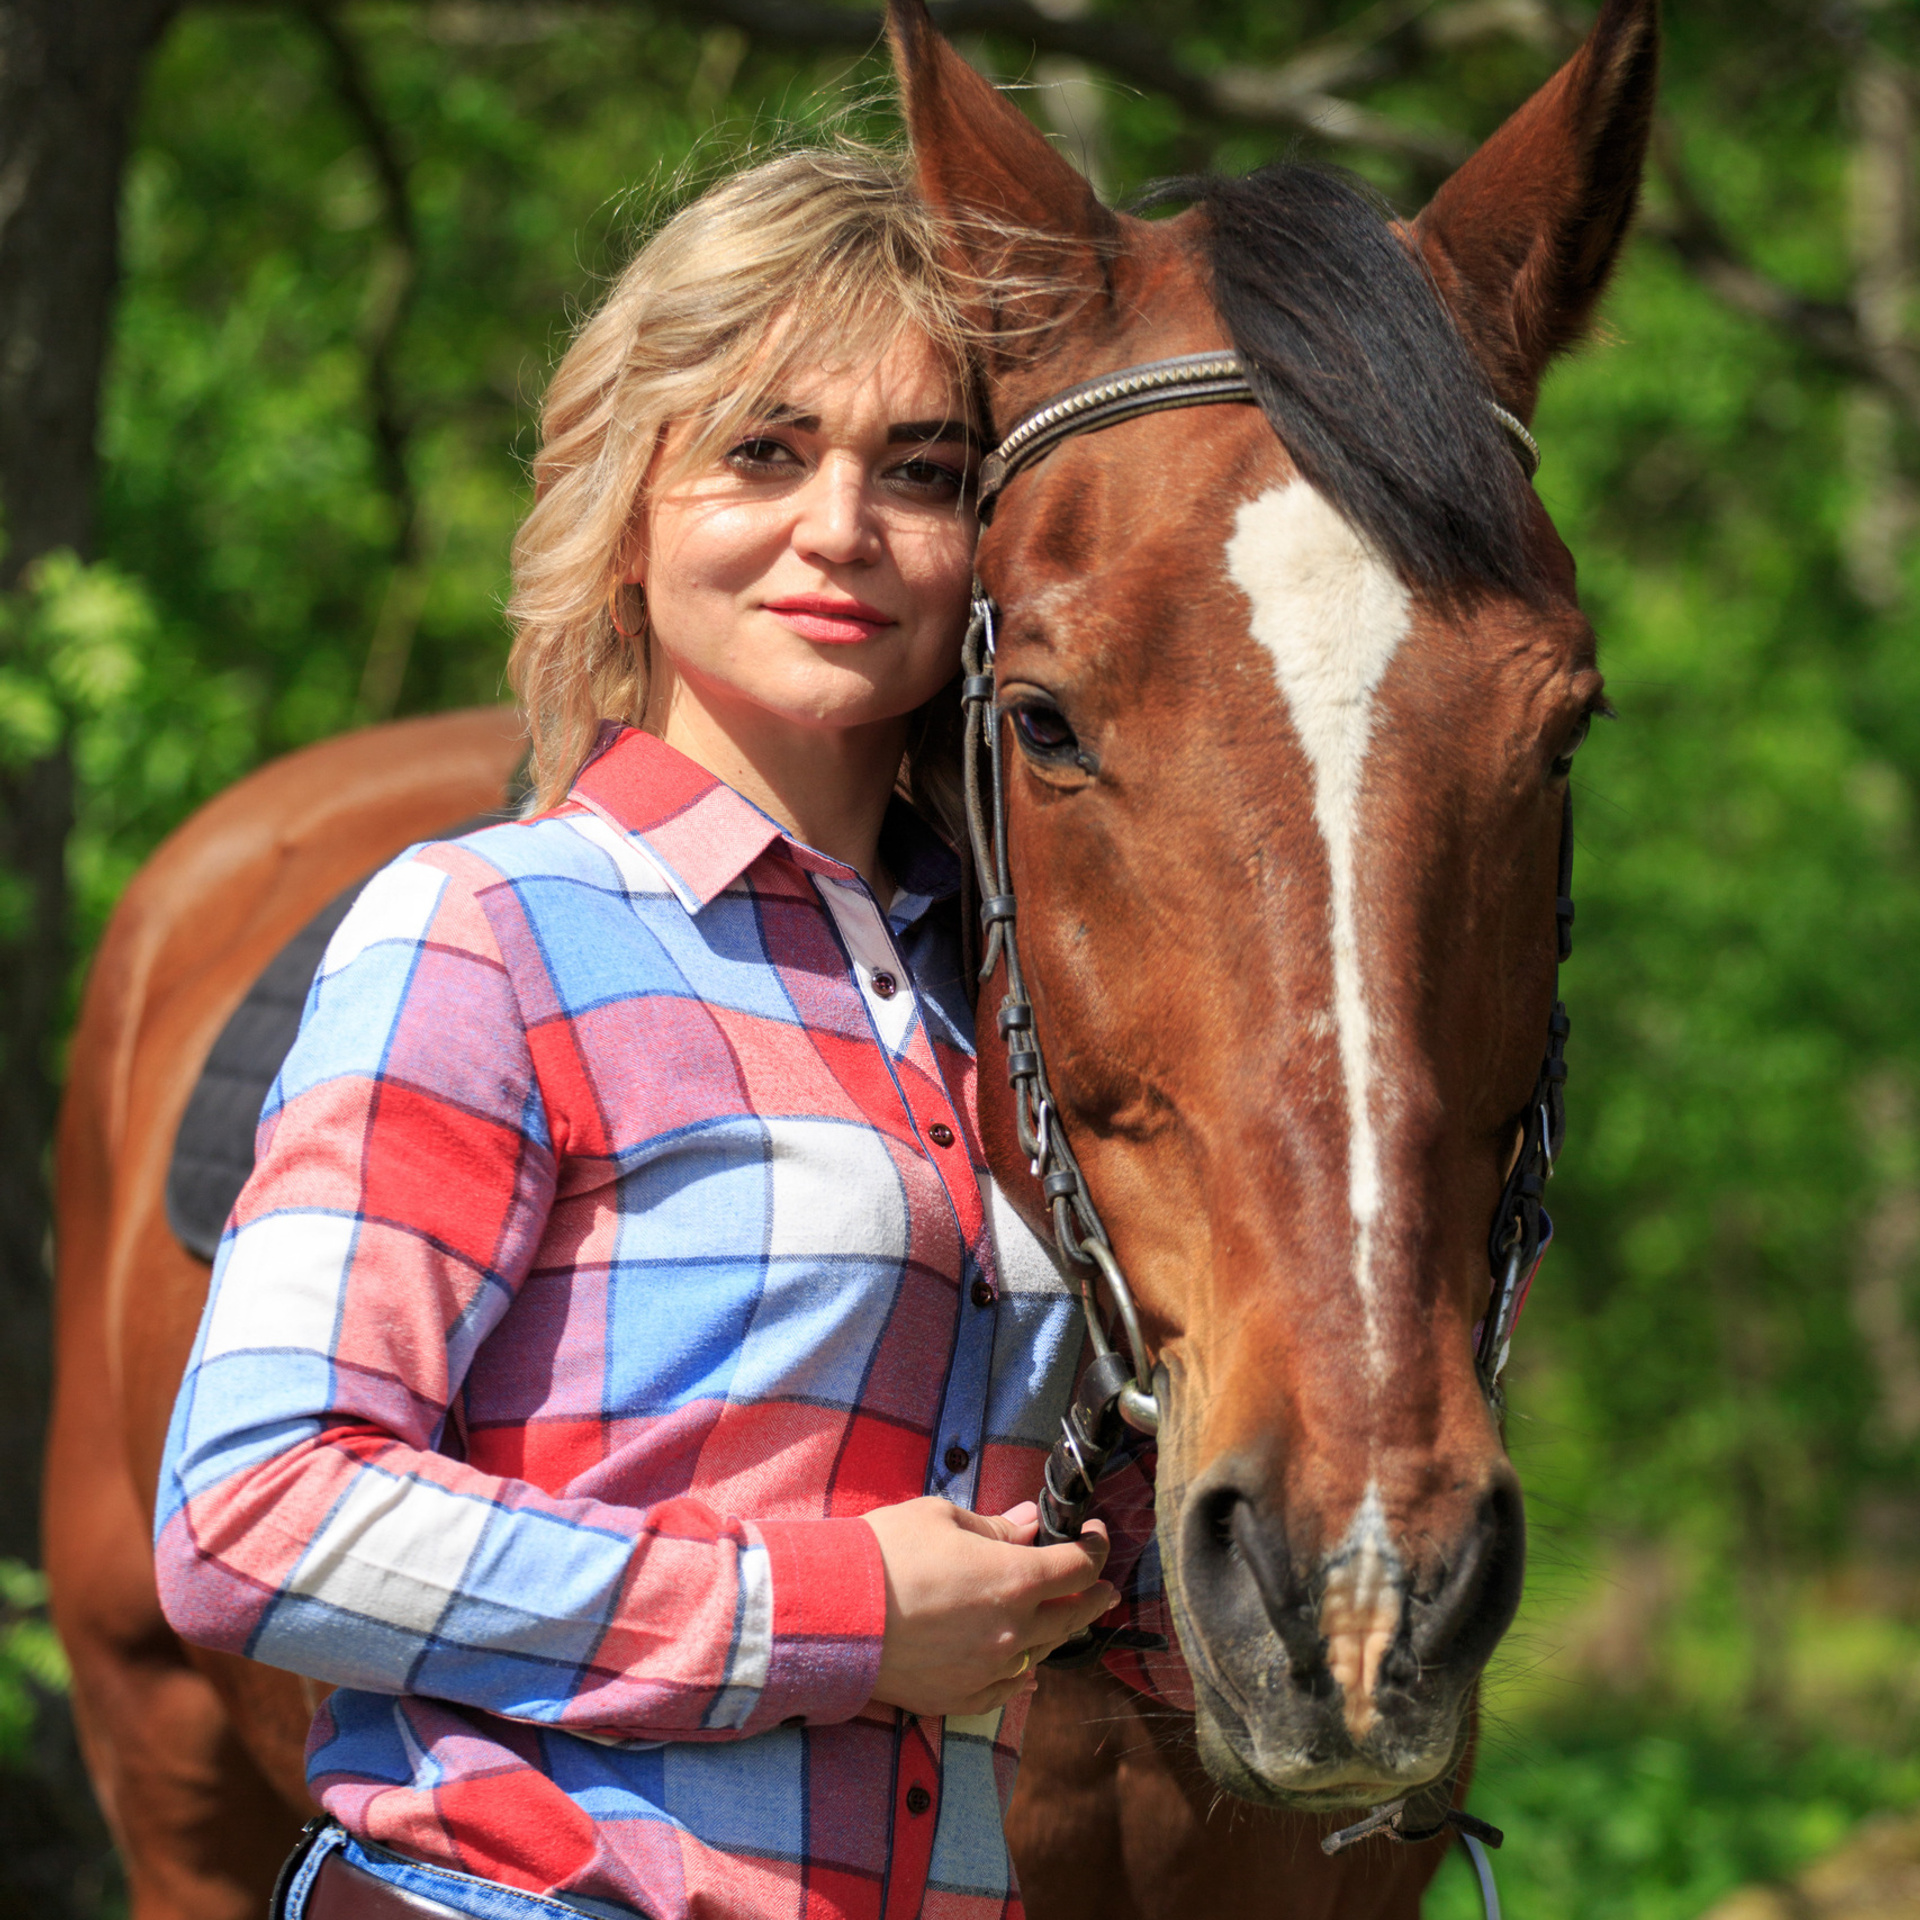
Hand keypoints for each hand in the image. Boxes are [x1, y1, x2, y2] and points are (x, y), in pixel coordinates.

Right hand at [861, 1497, 1114, 1718]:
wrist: (834, 1613)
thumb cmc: (885, 1553)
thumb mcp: (941, 1517)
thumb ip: (994, 1525)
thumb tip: (1029, 1522)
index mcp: (1014, 1579)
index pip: (1078, 1566)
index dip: (1095, 1547)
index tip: (1096, 1535)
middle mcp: (1012, 1631)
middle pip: (1073, 1615)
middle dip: (1093, 1594)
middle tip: (1103, 1584)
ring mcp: (988, 1670)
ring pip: (1042, 1653)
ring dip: (1057, 1631)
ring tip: (1063, 1618)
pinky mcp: (960, 1696)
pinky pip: (1007, 1690)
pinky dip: (1022, 1676)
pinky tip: (1028, 1670)